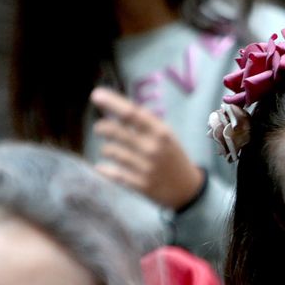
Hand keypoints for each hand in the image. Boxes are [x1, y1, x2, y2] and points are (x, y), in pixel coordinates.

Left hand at [90, 87, 206, 209]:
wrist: (188, 189)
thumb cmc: (172, 156)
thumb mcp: (166, 135)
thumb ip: (145, 122)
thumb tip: (116, 106)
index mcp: (160, 132)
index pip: (132, 113)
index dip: (112, 103)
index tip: (96, 95)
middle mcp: (152, 148)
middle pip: (116, 131)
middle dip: (102, 127)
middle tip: (100, 128)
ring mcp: (146, 168)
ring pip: (111, 151)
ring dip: (107, 149)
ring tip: (110, 150)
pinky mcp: (140, 185)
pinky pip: (113, 173)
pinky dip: (104, 169)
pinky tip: (103, 167)